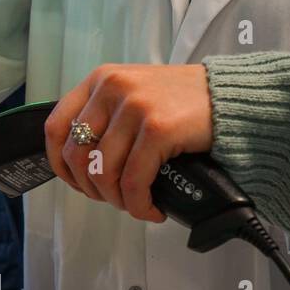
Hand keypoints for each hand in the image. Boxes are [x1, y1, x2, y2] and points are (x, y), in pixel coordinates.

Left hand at [44, 64, 213, 221]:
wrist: (234, 97)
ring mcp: (135, 106)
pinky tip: (152, 210)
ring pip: (104, 173)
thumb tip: (83, 163)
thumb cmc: (187, 103)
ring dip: (119, 201)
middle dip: (93, 189)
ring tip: (137, 204)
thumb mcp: (136, 95)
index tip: (78, 183)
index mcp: (101, 80)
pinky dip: (139, 205)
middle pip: (77, 156)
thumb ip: (107, 117)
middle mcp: (112, 88)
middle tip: (115, 198)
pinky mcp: (158, 128)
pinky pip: (134, 182)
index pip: (56, 128)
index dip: (60, 165)